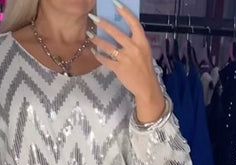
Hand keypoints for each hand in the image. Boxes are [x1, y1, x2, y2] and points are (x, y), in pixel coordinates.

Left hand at [88, 3, 164, 121]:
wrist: (146, 86)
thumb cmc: (144, 67)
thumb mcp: (144, 50)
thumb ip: (134, 41)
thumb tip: (121, 30)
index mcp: (142, 41)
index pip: (133, 22)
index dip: (124, 12)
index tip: (115, 4)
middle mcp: (133, 48)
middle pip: (116, 33)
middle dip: (104, 24)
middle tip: (94, 18)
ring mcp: (125, 59)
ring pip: (108, 46)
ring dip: (97, 40)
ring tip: (90, 35)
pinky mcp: (119, 69)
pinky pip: (105, 60)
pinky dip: (98, 56)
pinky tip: (93, 51)